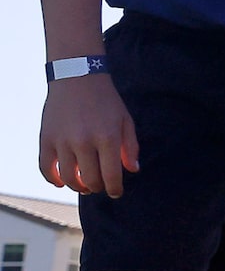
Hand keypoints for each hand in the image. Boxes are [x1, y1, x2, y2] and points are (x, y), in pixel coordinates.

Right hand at [40, 73, 135, 195]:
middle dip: (98, 188)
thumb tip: (133, 170)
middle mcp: (84, 142)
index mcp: (107, 138)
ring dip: (78, 186)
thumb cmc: (105, 101)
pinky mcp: (45, 139)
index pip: (111, 176)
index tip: (116, 192)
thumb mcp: (125, 121)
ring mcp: (62, 141)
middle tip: (100, 186)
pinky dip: (53, 179)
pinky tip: (62, 181)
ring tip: (84, 185)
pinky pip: (45, 168)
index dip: (115, 189)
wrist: (77, 78)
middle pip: (90, 180)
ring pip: (68, 178)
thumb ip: (130, 146)